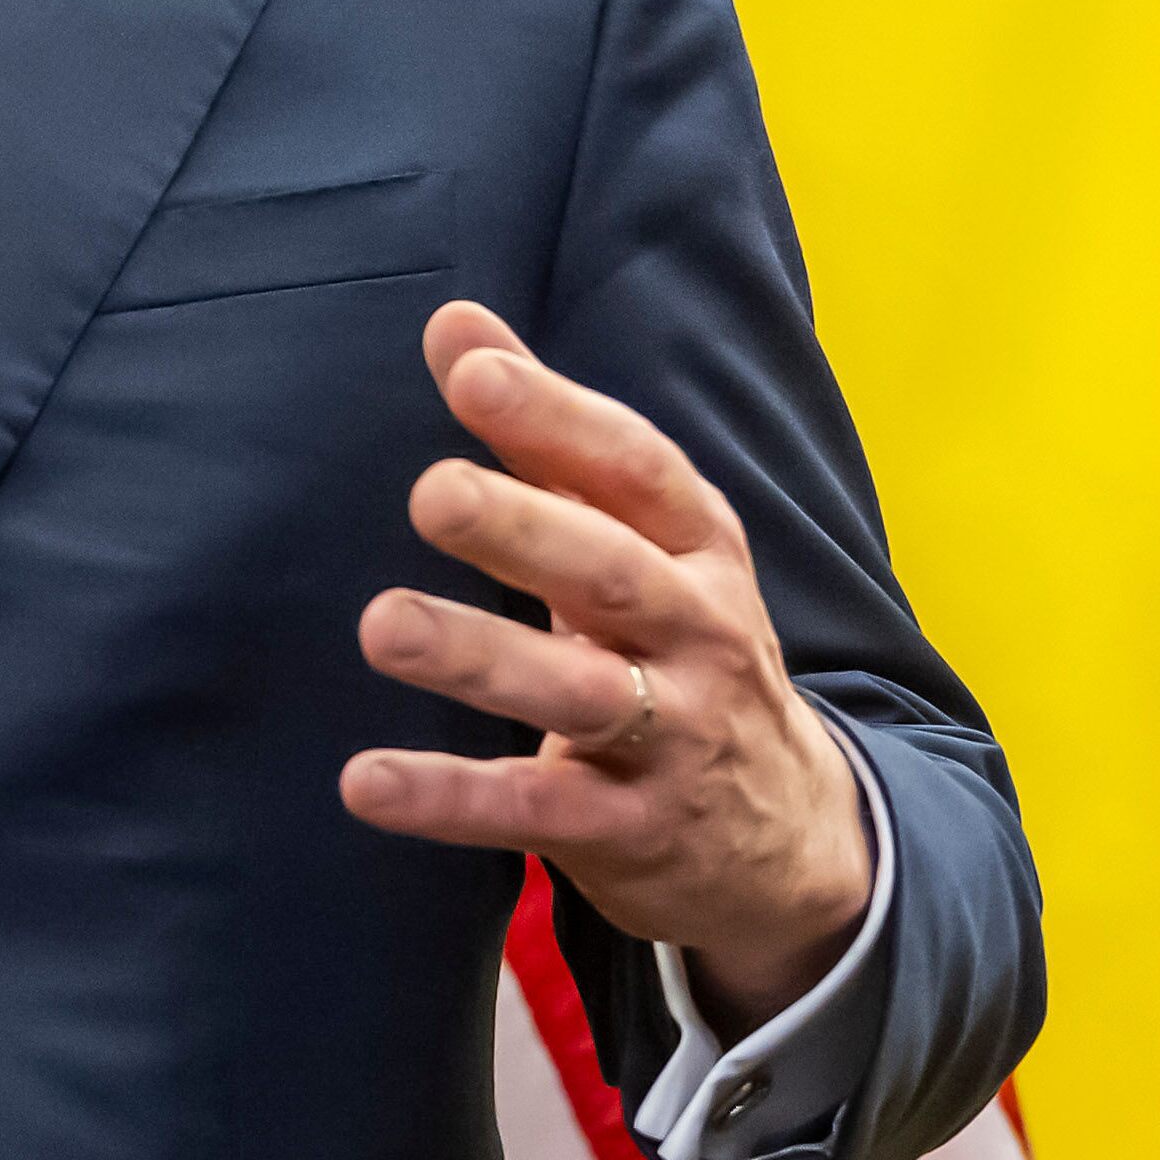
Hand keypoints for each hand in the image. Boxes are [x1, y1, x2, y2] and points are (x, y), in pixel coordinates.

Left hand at [339, 300, 872, 1024]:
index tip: (474, 373)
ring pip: (580, 694)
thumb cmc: (682, 655)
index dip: (558, 418)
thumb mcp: (642, 545)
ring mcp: (674, 737)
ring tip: (381, 625)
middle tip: (433, 493)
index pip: (636, 469)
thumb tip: (454, 323)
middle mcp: (699, 633)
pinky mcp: (633, 832)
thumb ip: (546, 438)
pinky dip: (453, 799)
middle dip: (525, 531)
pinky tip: (368, 782)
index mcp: (699, 549)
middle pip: (613, 573)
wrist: (791, 836)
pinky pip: (538, 810)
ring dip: (481, 659)